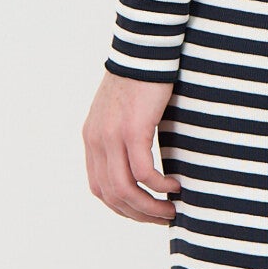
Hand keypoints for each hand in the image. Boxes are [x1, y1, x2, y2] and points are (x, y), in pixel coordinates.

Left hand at [83, 72, 180, 222]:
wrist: (144, 51)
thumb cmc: (141, 81)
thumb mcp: (123, 115)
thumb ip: (124, 139)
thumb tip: (141, 165)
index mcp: (92, 139)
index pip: (99, 188)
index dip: (123, 208)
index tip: (146, 213)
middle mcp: (97, 141)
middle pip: (112, 195)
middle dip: (140, 213)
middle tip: (164, 217)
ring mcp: (112, 136)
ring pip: (126, 189)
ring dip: (150, 206)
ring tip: (172, 208)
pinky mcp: (132, 130)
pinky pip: (144, 173)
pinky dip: (160, 186)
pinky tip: (175, 185)